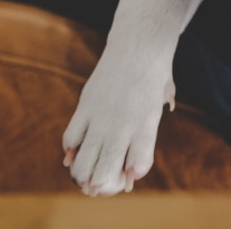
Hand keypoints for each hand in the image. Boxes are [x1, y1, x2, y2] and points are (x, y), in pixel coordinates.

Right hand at [62, 44, 175, 195]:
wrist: (138, 44)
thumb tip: (134, 166)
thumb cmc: (153, 76)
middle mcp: (123, 125)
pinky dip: (70, 150)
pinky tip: (73, 153)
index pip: (138, 166)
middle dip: (101, 185)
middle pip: (106, 171)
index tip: (126, 177)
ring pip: (84, 160)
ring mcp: (102, 116)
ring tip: (82, 178)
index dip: (130, 177)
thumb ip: (147, 133)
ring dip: (81, 174)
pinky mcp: (85, 105)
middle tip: (98, 187)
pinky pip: (71, 137)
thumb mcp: (160, 104)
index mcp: (146, 125)